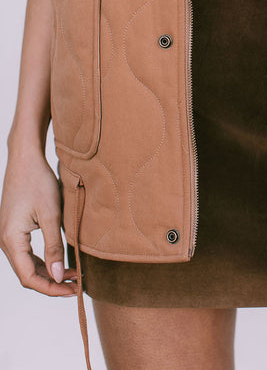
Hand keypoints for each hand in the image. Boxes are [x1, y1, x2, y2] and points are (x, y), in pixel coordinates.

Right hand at [0, 144, 77, 296]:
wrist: (25, 159)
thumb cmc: (37, 181)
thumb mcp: (50, 214)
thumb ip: (54, 247)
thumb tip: (57, 276)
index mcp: (11, 240)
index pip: (29, 278)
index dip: (51, 288)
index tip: (73, 290)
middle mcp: (6, 241)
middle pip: (27, 275)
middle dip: (52, 283)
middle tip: (77, 285)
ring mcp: (9, 236)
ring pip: (27, 265)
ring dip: (48, 273)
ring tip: (73, 276)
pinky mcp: (14, 229)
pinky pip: (27, 253)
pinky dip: (43, 261)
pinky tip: (60, 262)